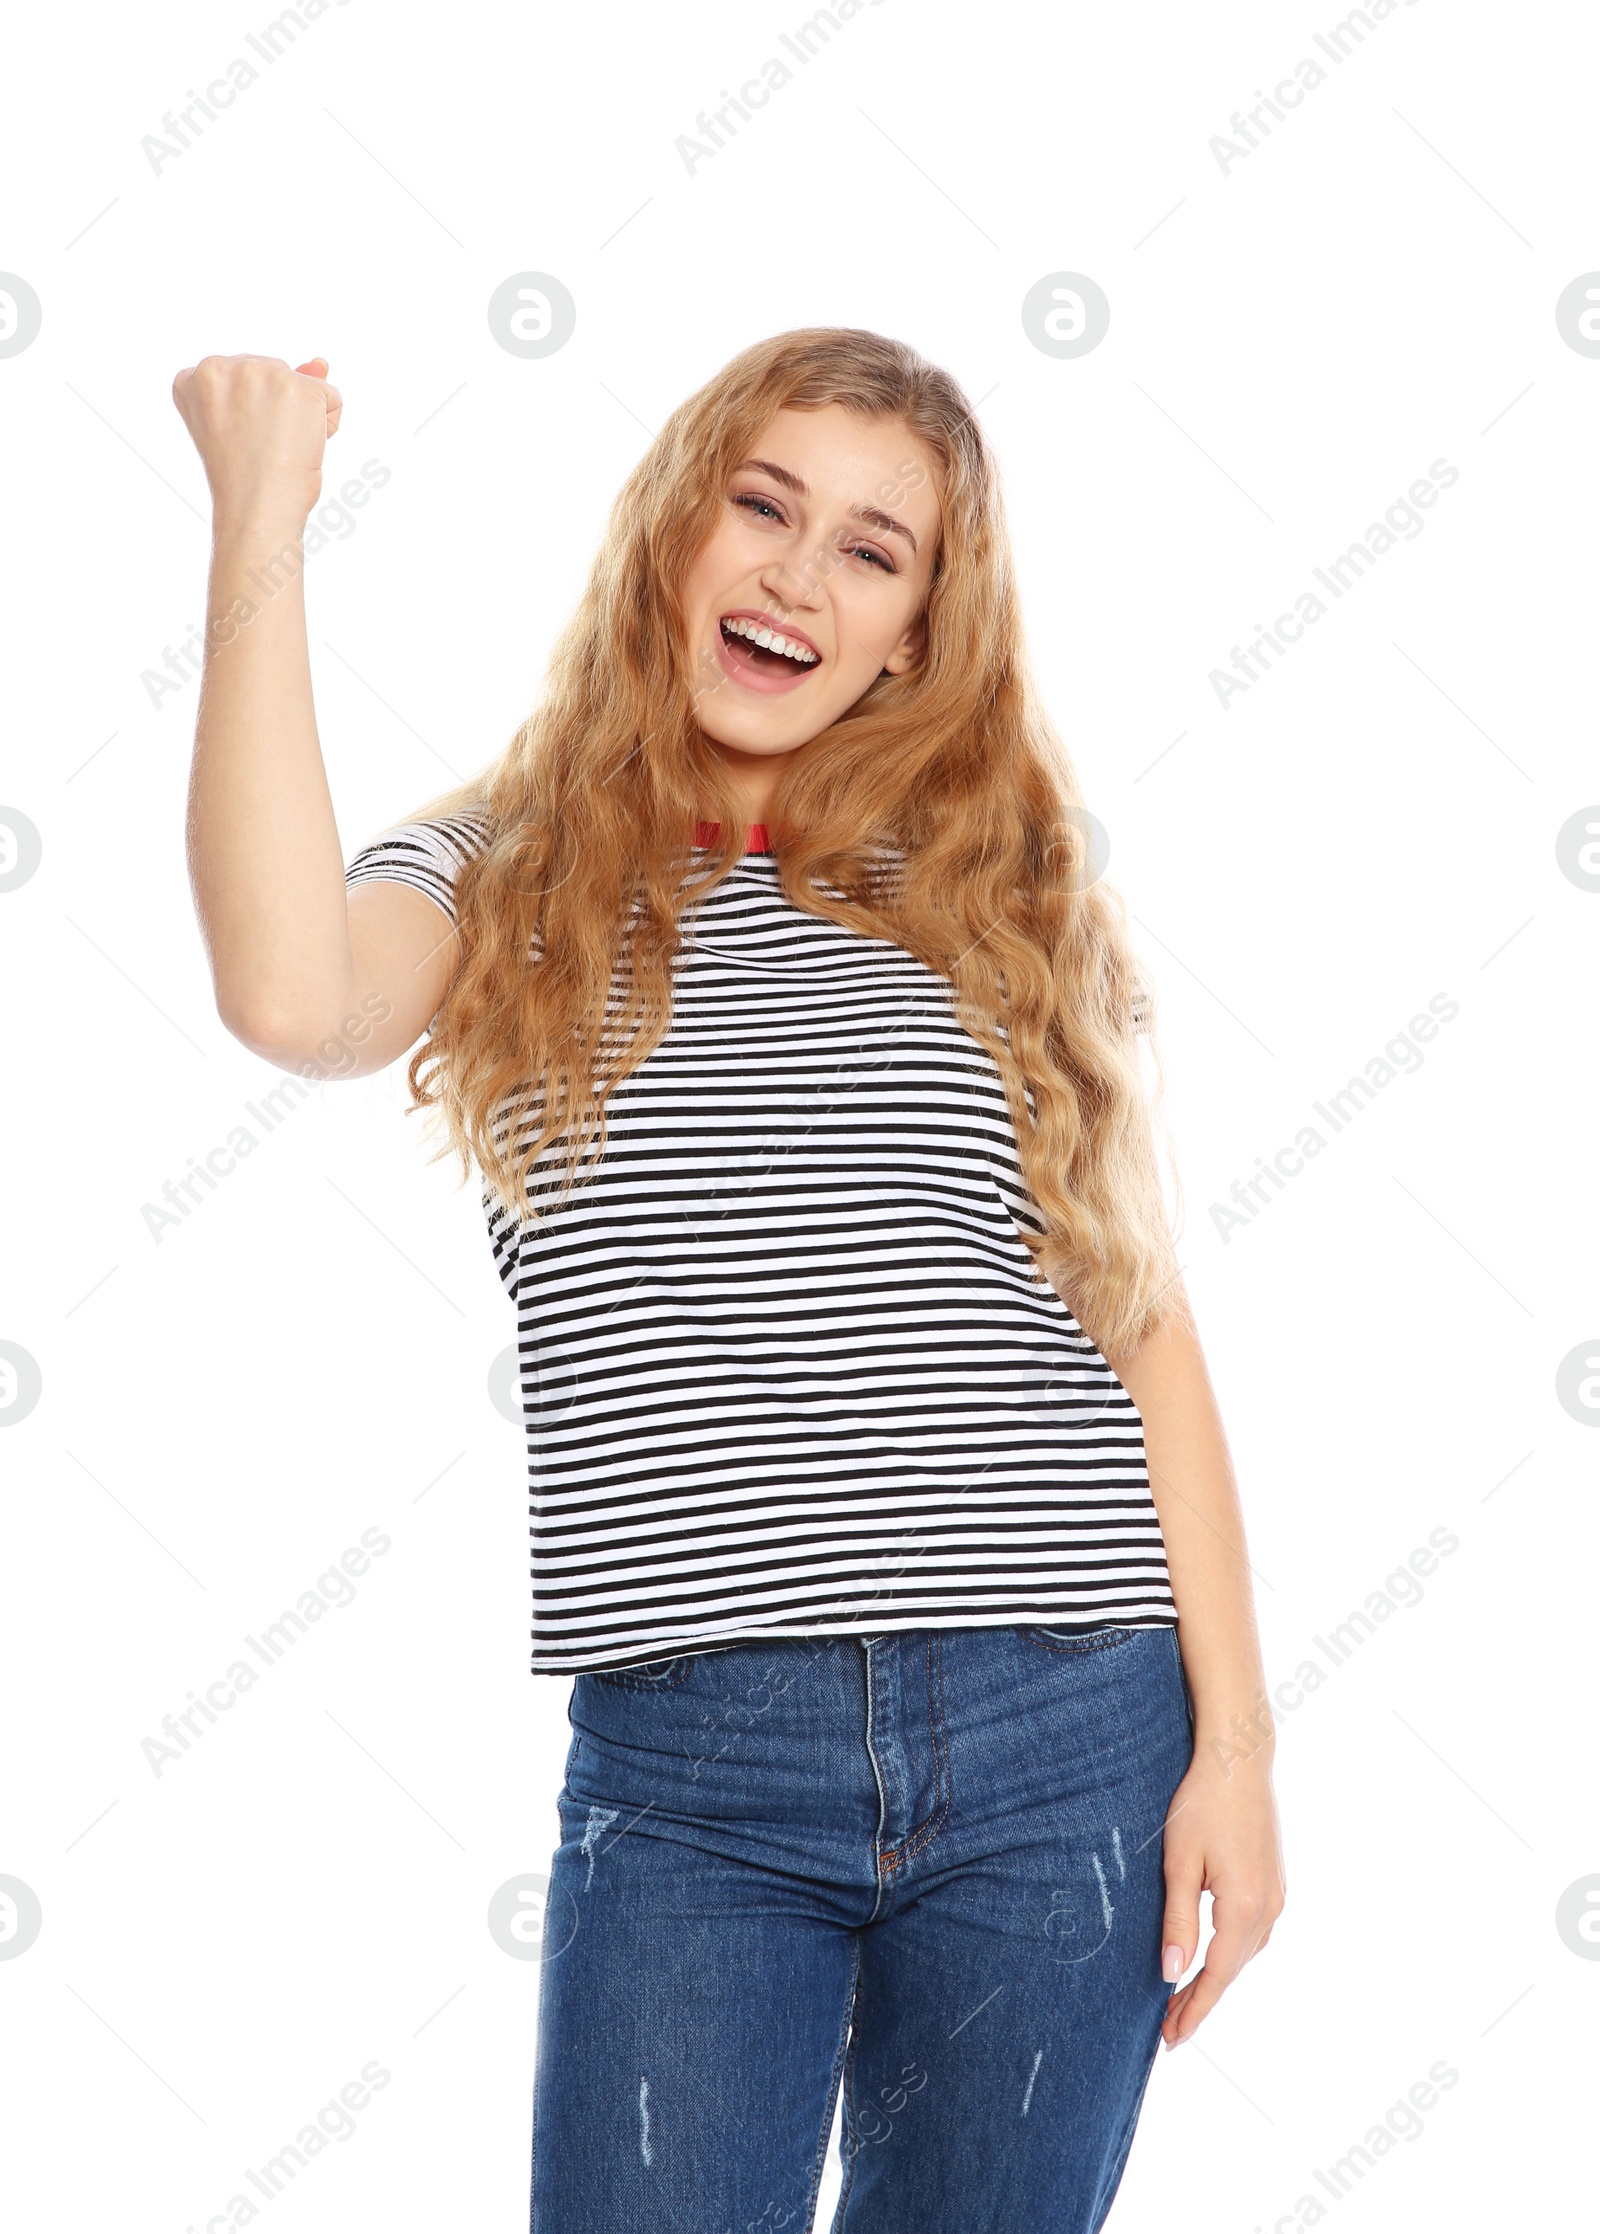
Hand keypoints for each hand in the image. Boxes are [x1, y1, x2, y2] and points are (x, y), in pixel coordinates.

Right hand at [171, 352, 342, 532]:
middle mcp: (222, 366)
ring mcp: (261, 374)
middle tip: (261, 447)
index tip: (238, 438)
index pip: (238, 379)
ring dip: (301, 414)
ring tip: (279, 447)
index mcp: (194, 377)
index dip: (249, 413)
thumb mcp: (241, 423)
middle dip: (276, 407)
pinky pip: (331, 397)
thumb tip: (320, 363)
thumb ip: (272, 385)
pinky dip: (327, 423)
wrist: (256, 511)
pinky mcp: (298, 388)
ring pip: (300, 383)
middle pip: (271, 371)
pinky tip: (304, 446)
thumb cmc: (244, 480)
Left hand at [1159, 1732, 1284, 2048]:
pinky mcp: (1275, 1882)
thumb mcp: (1179, 1862)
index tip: (1170, 2040)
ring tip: (1183, 1998)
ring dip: (1217, 1978)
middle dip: (1200, 2000)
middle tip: (1168, 2029)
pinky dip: (1231, 1953)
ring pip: (1245, 1953)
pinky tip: (1212, 1956)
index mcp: (1244, 1908)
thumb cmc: (1201, 1804)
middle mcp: (1269, 1909)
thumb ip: (1177, 1920)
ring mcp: (1277, 1895)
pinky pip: (1253, 1932)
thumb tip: (1171, 1974)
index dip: (1192, 2010)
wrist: (1239, 1760)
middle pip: (1232, 1970)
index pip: (1216, 1976)